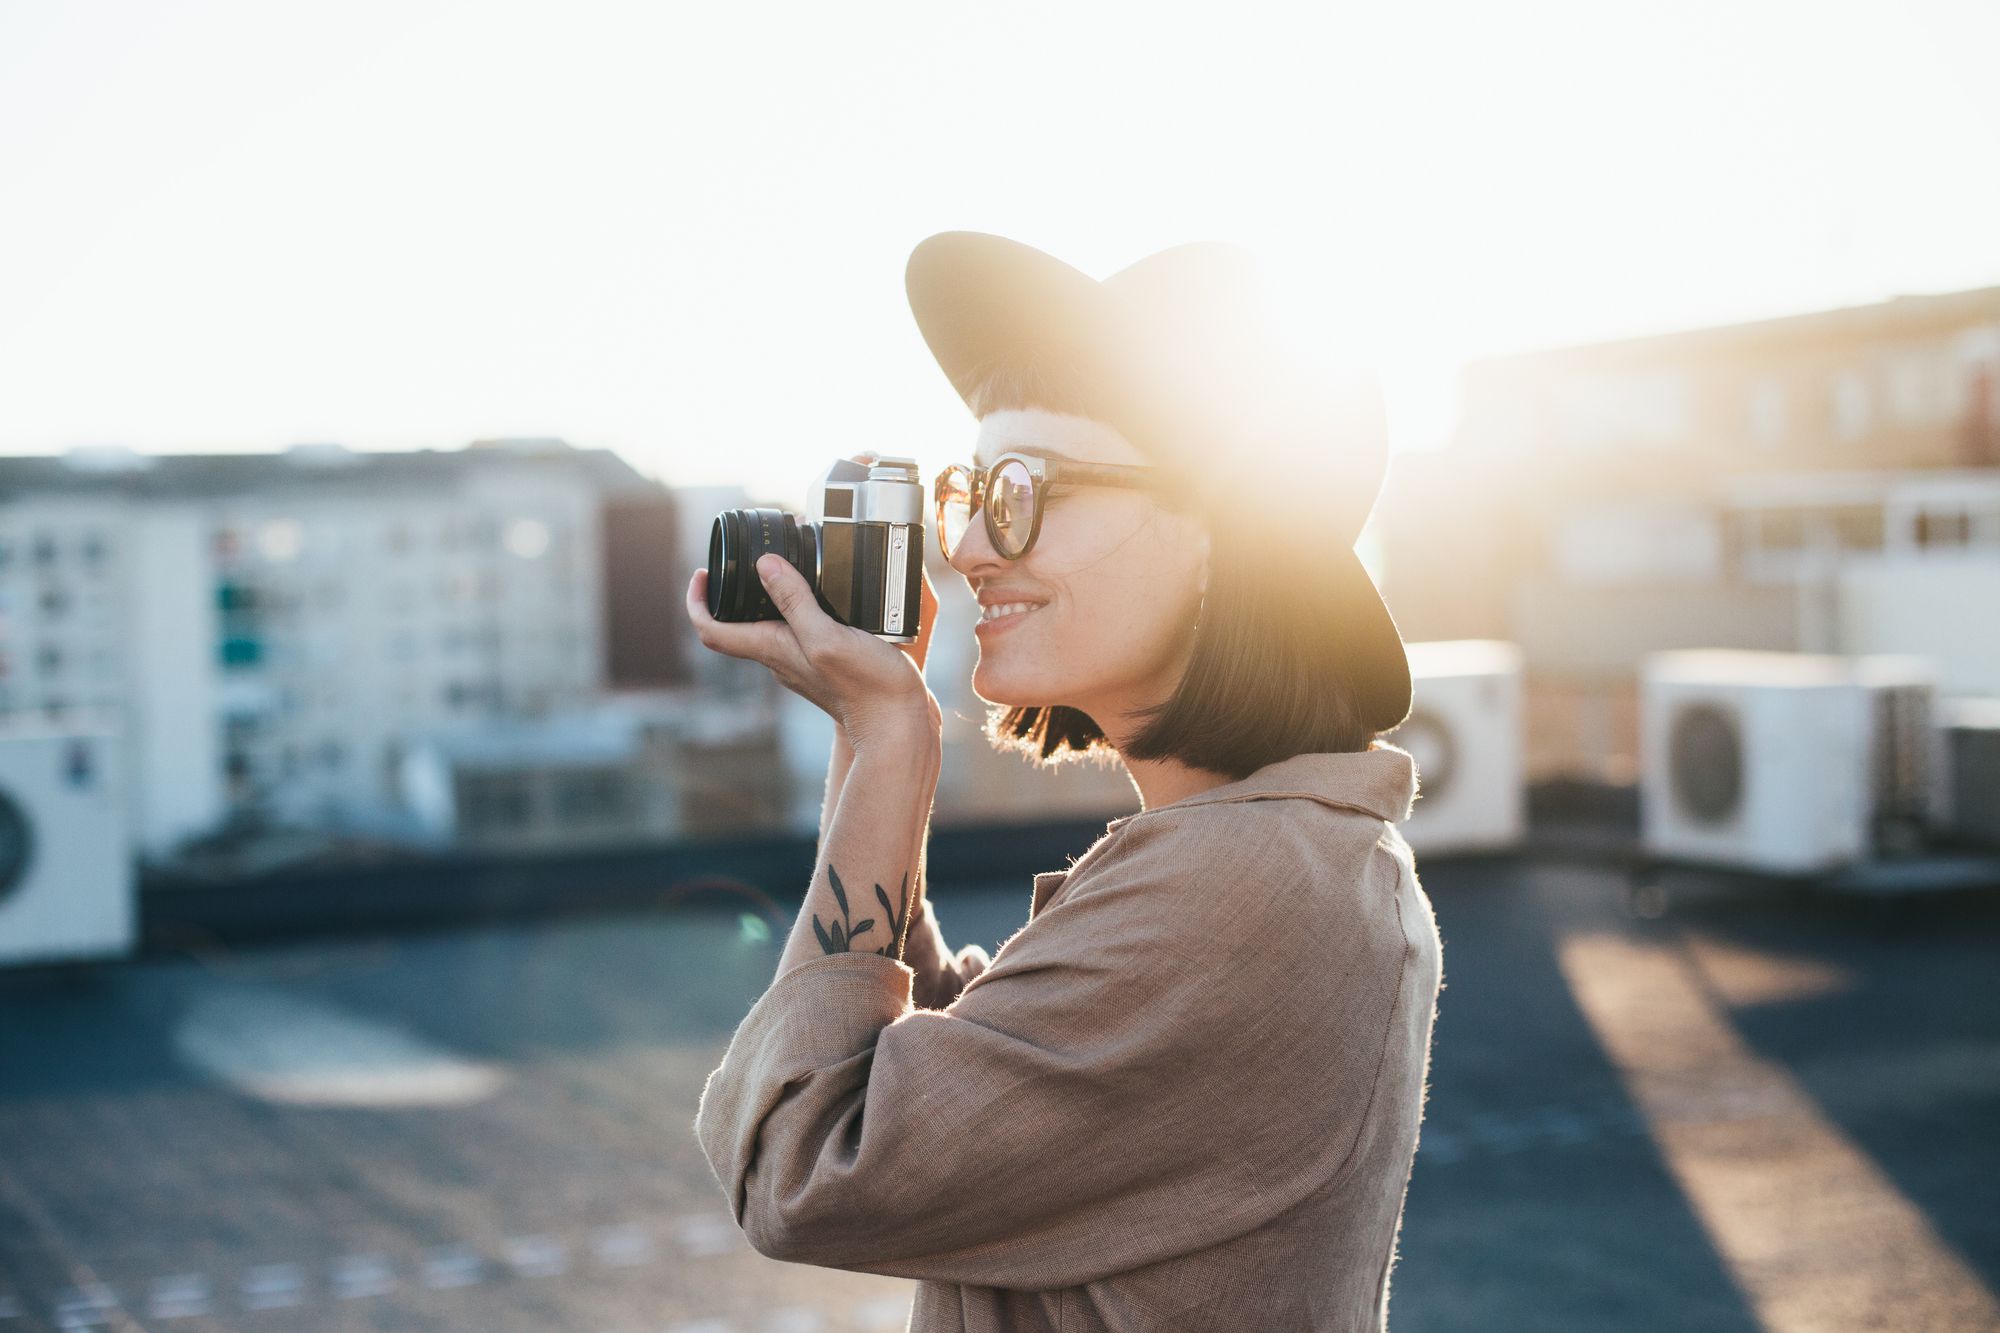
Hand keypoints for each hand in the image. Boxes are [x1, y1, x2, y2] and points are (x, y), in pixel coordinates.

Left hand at [688, 556, 941, 752]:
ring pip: (768, 627)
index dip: (697, 601)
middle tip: (737, 563)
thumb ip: (796, 602)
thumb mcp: (827, 637)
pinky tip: (822, 593)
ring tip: (782, 567)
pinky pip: (799, 631)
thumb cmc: (866, 687)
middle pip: (736, 627)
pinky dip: (799, 607)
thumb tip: (764, 566)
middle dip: (730, 594)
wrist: (897, 724)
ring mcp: (802, 663)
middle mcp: (780, 658)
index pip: (712, 630)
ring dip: (767, 598)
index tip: (703, 574)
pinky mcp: (826, 663)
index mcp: (772, 650)